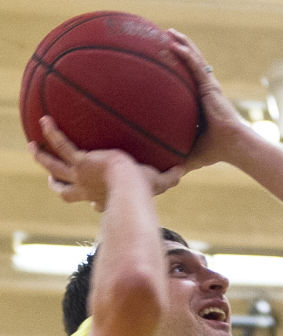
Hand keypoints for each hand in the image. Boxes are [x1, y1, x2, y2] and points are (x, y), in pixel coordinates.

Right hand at [29, 118, 180, 206]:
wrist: (131, 185)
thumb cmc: (145, 189)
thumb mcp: (158, 182)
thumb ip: (170, 177)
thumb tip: (184, 171)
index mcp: (105, 199)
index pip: (96, 203)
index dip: (94, 203)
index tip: (94, 204)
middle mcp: (89, 191)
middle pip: (67, 192)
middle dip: (58, 186)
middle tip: (51, 181)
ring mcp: (82, 178)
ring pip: (55, 169)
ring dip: (44, 159)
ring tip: (33, 147)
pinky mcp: (80, 164)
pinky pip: (63, 146)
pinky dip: (53, 133)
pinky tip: (45, 119)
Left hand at [165, 30, 251, 167]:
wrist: (234, 146)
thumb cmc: (217, 151)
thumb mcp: (192, 153)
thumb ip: (178, 157)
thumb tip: (163, 172)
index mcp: (203, 103)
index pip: (189, 81)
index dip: (180, 68)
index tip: (166, 60)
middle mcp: (206, 91)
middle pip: (192, 65)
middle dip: (181, 49)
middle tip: (166, 38)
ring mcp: (209, 87)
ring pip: (194, 59)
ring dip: (182, 44)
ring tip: (170, 32)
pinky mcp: (211, 87)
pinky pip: (196, 66)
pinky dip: (186, 54)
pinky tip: (174, 43)